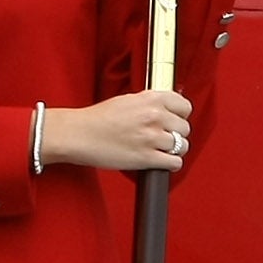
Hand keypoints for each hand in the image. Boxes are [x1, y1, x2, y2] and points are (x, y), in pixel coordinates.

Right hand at [39, 89, 195, 171]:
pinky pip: (174, 163)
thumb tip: (169, 109)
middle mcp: (154, 116)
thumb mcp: (127, 100)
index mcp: (150, 99)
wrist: (78, 134)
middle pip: (185, 128)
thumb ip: (149, 103)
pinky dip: (170, 164)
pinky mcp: (147, 158)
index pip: (185, 106)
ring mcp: (151, 137)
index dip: (181, 115)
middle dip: (176, 134)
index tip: (175, 120)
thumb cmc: (98, 118)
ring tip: (160, 150)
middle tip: (163, 137)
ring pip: (182, 146)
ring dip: (173, 150)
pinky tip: (160, 161)